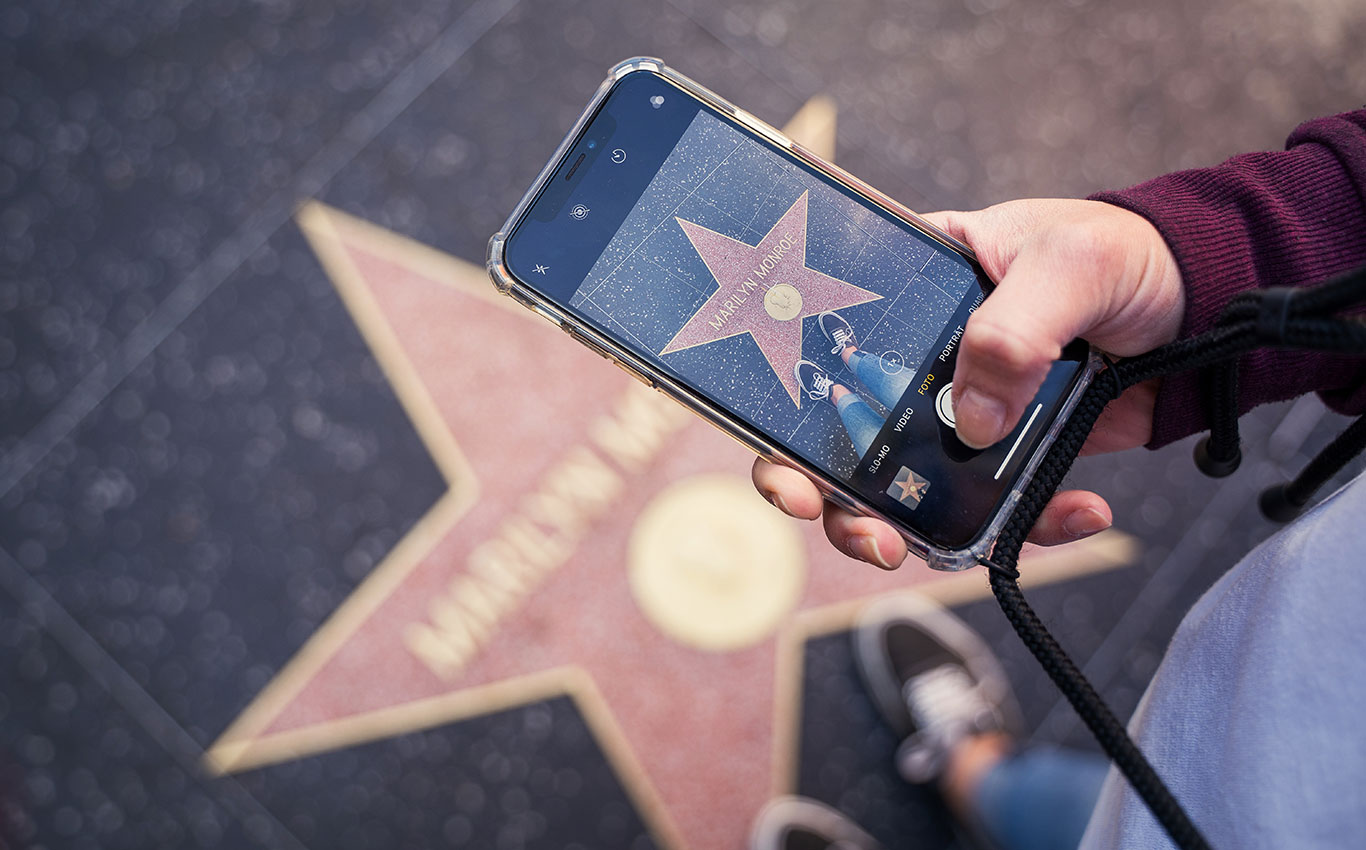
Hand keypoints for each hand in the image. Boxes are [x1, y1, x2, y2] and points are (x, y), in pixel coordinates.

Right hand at [753, 199, 1184, 568]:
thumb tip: (972, 420)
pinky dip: (1028, 524)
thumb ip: (1013, 330)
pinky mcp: (1014, 449)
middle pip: (841, 433)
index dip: (785, 404)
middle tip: (853, 528)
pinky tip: (1080, 513)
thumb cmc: (1124, 251)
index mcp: (909, 292)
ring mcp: (963, 409)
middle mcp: (919, 357)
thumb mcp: (1066, 264)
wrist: (1208, 299)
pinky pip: (998, 504)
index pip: (821, 343)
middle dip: (829, 493)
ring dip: (909, 527)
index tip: (788, 458)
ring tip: (923, 550)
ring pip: (908, 483)